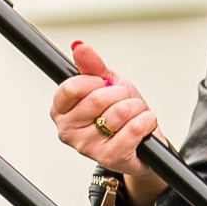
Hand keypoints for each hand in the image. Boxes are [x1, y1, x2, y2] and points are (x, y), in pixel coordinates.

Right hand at [51, 41, 166, 205]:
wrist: (142, 139)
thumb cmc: (122, 113)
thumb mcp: (107, 84)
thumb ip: (92, 66)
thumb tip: (79, 47)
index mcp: (61, 111)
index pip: (71, 88)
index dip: (95, 81)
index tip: (104, 84)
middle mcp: (68, 131)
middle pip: (97, 99)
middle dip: (120, 94)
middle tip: (124, 100)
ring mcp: (87, 147)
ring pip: (118, 113)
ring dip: (135, 107)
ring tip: (134, 114)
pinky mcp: (109, 158)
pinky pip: (133, 129)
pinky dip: (146, 121)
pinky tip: (144, 124)